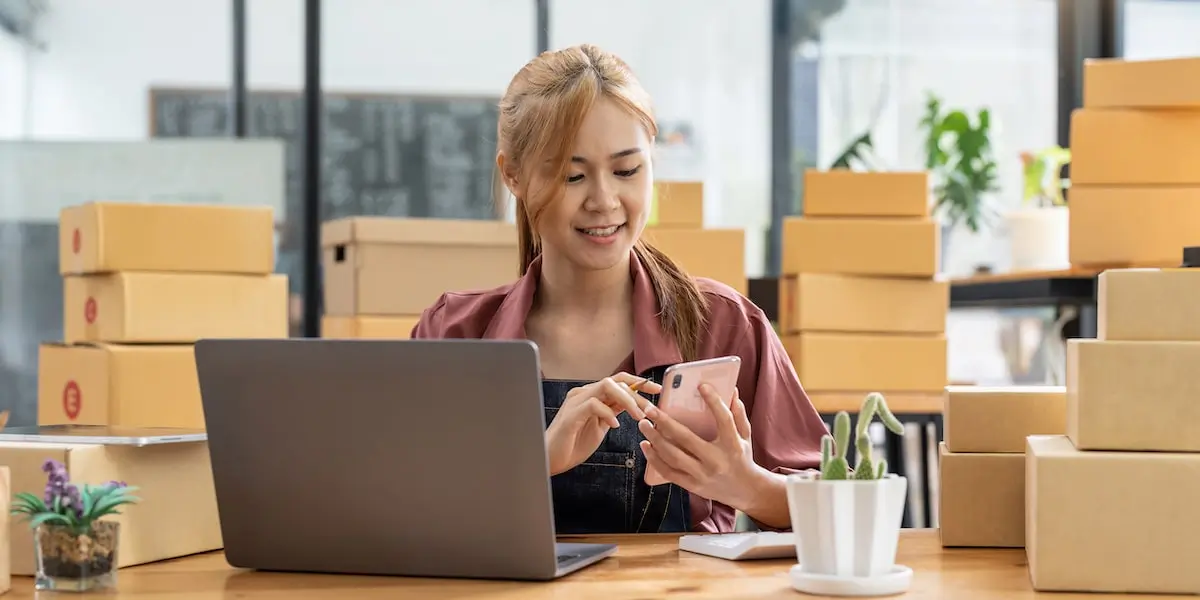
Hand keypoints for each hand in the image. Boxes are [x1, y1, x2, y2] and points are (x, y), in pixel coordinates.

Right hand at [545, 373, 662, 475]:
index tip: (657, 390)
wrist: (551, 459)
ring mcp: (576, 401)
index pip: (619, 380)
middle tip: (651, 409)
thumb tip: (634, 404)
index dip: (639, 383)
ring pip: (606, 387)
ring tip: (638, 416)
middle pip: (616, 381)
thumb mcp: (600, 426)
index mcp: (592, 395)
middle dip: (638, 393)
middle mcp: (584, 393)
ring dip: (627, 400)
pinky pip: (594, 404)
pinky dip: (608, 413)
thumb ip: (613, 412)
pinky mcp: (571, 414)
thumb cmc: (573, 444)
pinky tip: (614, 425)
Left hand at [638, 384, 761, 508]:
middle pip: (686, 438)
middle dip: (664, 422)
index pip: (724, 420)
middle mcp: (716, 461)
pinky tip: (646, 446)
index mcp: (732, 445)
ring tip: (643, 424)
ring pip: (673, 456)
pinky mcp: (693, 485)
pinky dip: (655, 459)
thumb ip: (738, 414)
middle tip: (649, 409)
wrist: (746, 491)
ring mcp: (703, 475)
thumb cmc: (743, 458)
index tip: (702, 385)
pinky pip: (669, 472)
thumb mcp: (745, 436)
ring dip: (655, 439)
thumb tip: (732, 391)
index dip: (714, 402)